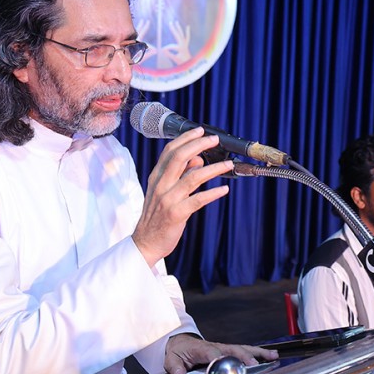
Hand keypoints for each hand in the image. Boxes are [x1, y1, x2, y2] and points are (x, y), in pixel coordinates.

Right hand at [133, 128, 232, 266]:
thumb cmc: (157, 216)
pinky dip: (212, 193)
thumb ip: (179, 175)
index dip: (186, 139)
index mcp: (157, 177)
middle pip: (180, 158)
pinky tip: (224, 189)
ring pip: (193, 177)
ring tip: (228, 164)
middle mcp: (161, 185)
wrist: (145, 242)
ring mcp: (168, 199)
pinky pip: (198, 200)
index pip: (170, 151)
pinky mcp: (176, 213)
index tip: (200, 131)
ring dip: (213, 169)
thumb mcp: (164, 192)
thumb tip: (197, 160)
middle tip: (214, 140)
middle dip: (198, 145)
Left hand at [163, 334, 277, 373]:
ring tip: (273, 356)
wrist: (181, 345)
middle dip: (243, 357)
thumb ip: (174, 367)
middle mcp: (215, 347)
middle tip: (254, 365)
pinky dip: (259, 354)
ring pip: (242, 350)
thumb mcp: (170, 360)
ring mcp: (224, 349)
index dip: (219, 359)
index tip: (226, 366)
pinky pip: (245, 353)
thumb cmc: (178, 353)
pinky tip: (271, 357)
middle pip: (232, 350)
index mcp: (200, 349)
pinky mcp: (229, 353)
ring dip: (258, 353)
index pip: (211, 353)